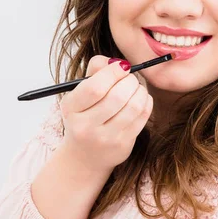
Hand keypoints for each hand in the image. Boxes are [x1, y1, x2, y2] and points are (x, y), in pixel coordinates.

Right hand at [59, 55, 153, 172]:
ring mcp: (105, 139)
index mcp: (71, 109)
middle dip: (129, 81)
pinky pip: (142, 118)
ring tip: (136, 87)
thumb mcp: (79, 94)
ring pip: (133, 107)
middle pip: (117, 97)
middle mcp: (85, 126)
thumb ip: (94, 72)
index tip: (122, 66)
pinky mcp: (123, 146)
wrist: (83, 157)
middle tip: (130, 77)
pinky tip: (141, 98)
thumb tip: (114, 61)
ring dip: (140, 91)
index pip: (94, 88)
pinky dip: (146, 102)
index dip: (113, 72)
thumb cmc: (83, 117)